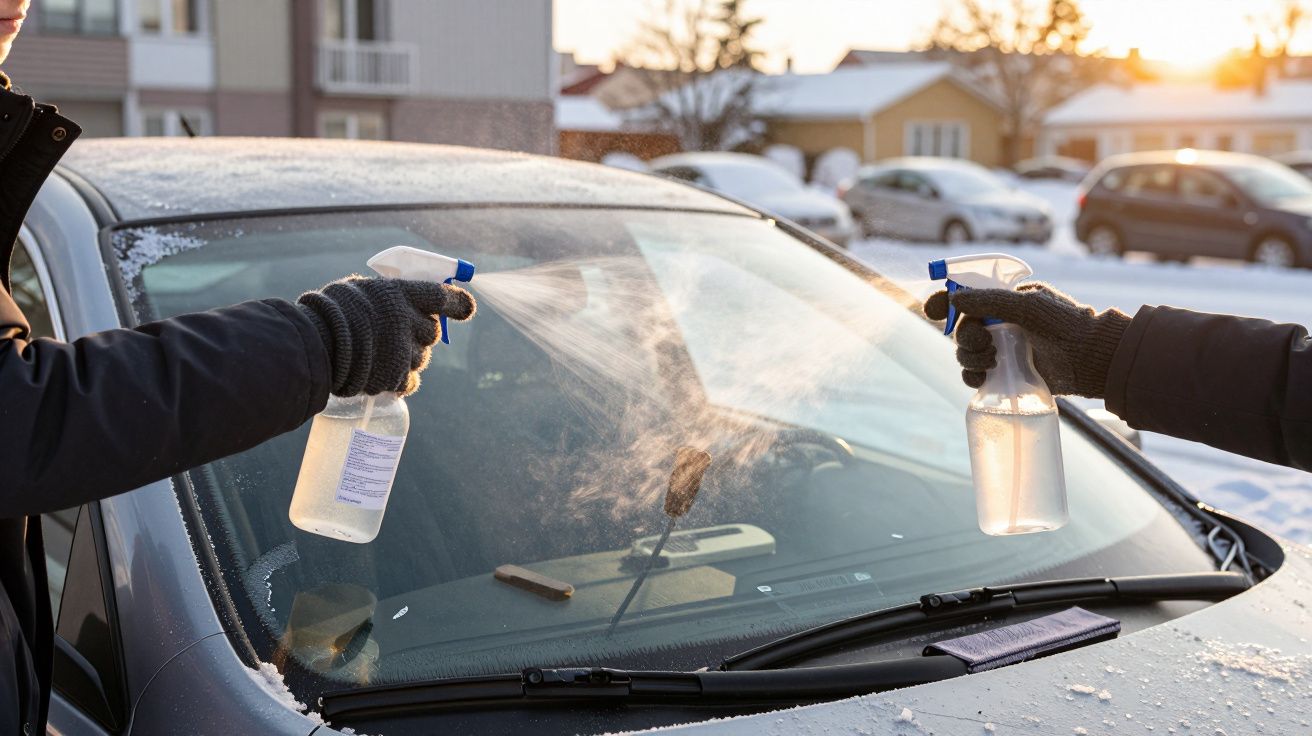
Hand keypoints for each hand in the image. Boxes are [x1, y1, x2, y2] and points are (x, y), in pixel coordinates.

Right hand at [297, 276, 475, 395]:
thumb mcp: (358, 289)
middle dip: (420, 332)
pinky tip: (383, 373)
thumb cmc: (329, 312)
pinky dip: (400, 378)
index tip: (466, 308)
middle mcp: (409, 322)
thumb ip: (385, 295)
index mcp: (401, 295)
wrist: (315, 345)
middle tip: (397, 332)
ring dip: (407, 355)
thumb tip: (398, 299)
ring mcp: (405, 352)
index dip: (458, 303)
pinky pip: (409, 380)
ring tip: (380, 353)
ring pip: (420, 357)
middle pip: (432, 331)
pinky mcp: (397, 378)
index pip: (443, 296)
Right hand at [923, 282, 1130, 398]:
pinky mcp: (1006, 373)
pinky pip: (975, 374)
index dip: (946, 302)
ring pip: (966, 353)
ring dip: (969, 357)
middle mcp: (1001, 323)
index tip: (932, 309)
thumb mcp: (1028, 305)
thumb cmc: (1067, 324)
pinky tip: (982, 378)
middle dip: (965, 336)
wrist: (1092, 358)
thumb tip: (954, 298)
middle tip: (984, 342)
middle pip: (962, 328)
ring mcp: (1003, 349)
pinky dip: (972, 376)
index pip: (967, 297)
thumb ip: (990, 300)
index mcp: (1006, 301)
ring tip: (991, 360)